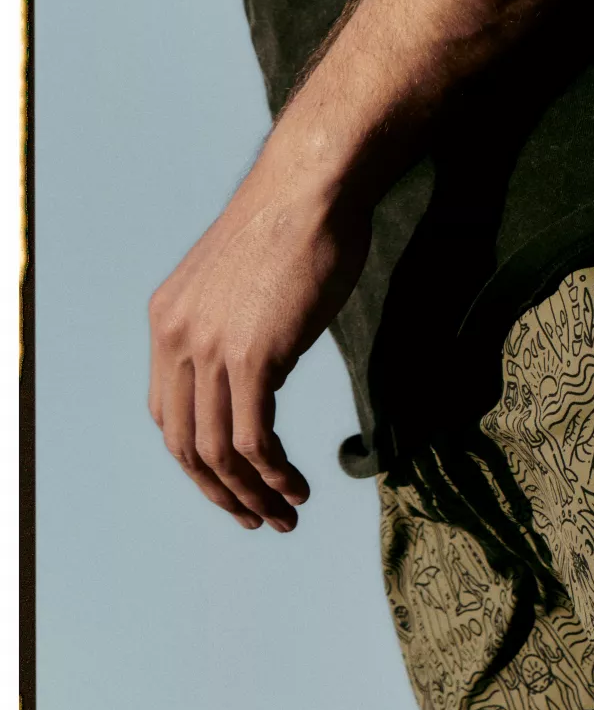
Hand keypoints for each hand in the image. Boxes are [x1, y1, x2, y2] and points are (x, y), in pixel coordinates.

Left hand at [147, 142, 368, 530]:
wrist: (310, 191)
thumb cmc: (294, 227)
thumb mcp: (246, 285)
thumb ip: (239, 326)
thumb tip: (263, 359)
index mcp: (167, 322)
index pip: (169, 414)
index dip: (200, 461)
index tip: (238, 484)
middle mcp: (175, 338)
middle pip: (185, 443)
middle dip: (222, 493)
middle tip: (261, 518)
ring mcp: (209, 348)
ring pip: (217, 450)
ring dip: (252, 493)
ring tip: (287, 513)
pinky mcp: (250, 355)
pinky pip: (252, 437)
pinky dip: (273, 472)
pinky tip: (297, 484)